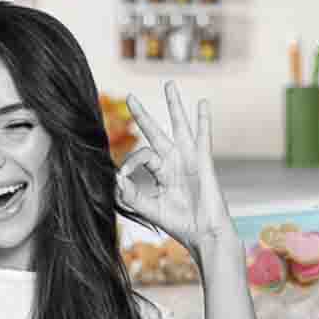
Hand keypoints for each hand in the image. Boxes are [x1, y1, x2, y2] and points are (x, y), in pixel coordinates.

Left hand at [116, 81, 233, 250]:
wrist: (204, 234)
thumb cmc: (180, 225)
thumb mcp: (148, 209)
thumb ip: (130, 195)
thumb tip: (115, 176)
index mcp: (161, 173)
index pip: (142, 155)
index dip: (130, 162)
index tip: (124, 176)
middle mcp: (174, 163)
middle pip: (156, 132)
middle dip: (143, 115)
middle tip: (130, 97)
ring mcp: (189, 159)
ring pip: (180, 126)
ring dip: (174, 105)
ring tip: (169, 84)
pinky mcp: (202, 161)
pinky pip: (202, 137)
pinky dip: (203, 120)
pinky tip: (202, 104)